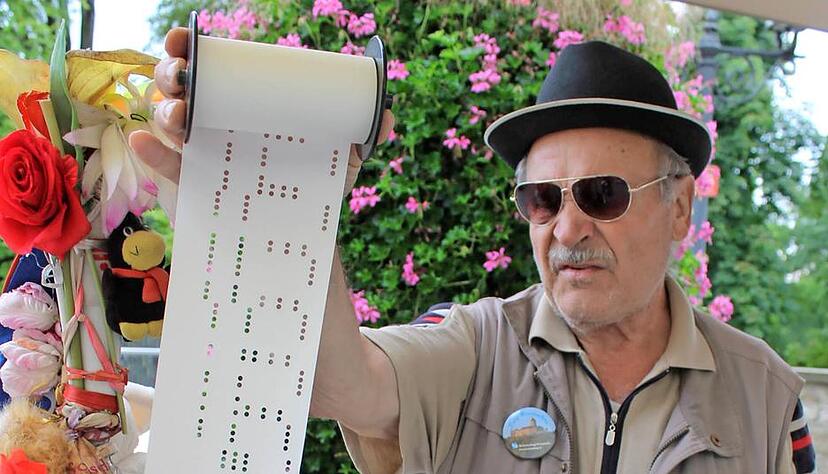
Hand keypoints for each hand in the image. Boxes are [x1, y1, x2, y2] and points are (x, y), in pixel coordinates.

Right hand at [130, 28, 394, 195]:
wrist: (303, 230)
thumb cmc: (315, 183)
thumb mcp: (339, 156)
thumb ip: (363, 134)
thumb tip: (388, 115)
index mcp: (241, 101)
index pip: (207, 65)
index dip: (188, 46)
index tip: (187, 38)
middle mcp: (213, 119)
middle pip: (177, 85)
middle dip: (172, 73)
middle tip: (184, 78)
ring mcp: (198, 150)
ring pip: (166, 119)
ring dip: (165, 110)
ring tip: (181, 116)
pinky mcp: (190, 183)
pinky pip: (165, 165)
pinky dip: (151, 153)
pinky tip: (145, 143)